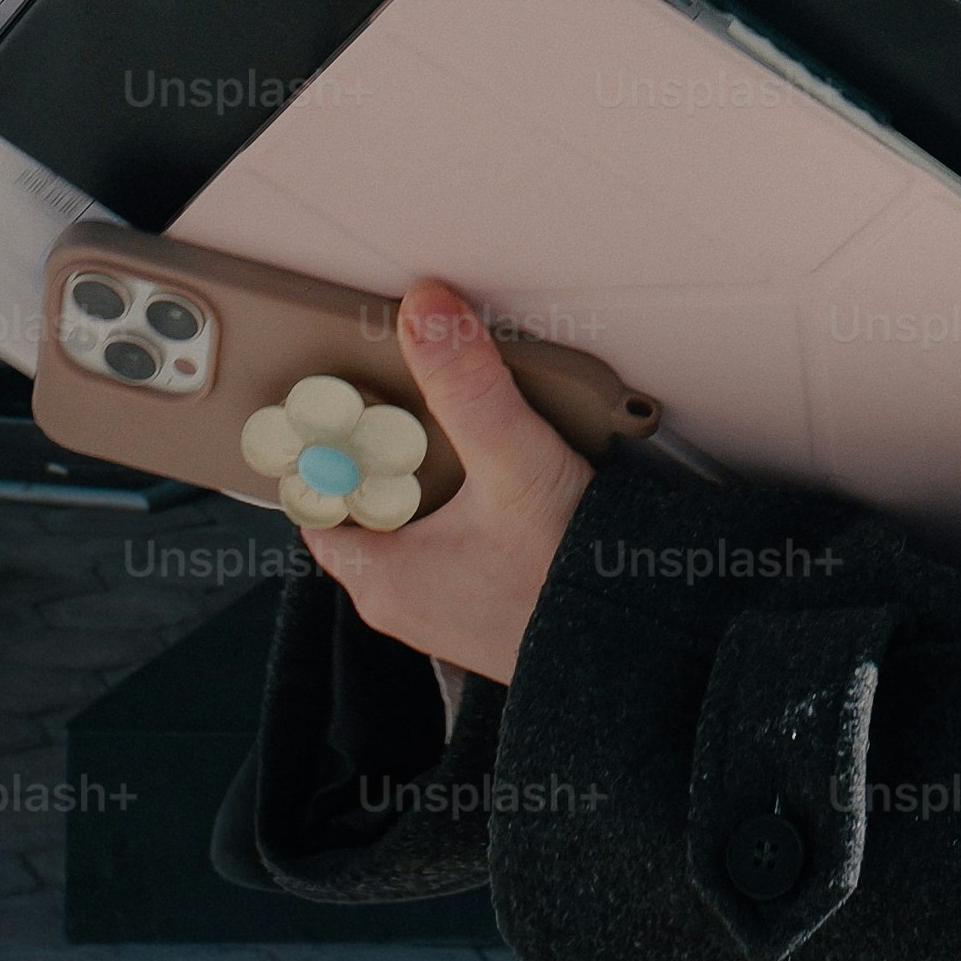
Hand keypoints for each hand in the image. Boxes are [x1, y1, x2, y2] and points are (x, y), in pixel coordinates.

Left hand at [296, 282, 598, 690]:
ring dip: (440, 474)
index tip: (355, 400)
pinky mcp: (491, 604)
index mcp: (377, 578)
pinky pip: (460, 539)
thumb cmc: (566, 585)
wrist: (642, 648)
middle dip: (393, 448)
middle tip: (423, 402)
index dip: (331, 444)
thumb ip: (469, 387)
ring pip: (418, 518)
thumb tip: (426, 313)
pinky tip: (512, 478)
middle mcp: (403, 599)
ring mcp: (448, 605)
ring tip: (473, 433)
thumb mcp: (514, 466)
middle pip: (370, 498)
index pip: (317, 494)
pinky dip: (475, 503)